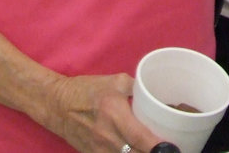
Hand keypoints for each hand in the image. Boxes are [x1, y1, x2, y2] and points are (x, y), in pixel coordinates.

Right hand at [39, 72, 164, 152]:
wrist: (57, 104)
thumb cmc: (87, 90)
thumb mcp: (116, 81)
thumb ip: (137, 87)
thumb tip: (154, 93)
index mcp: (116, 116)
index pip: (142, 139)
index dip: (159, 147)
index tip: (172, 147)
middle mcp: (109, 137)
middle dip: (152, 152)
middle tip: (164, 148)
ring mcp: (99, 150)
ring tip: (149, 149)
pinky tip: (133, 150)